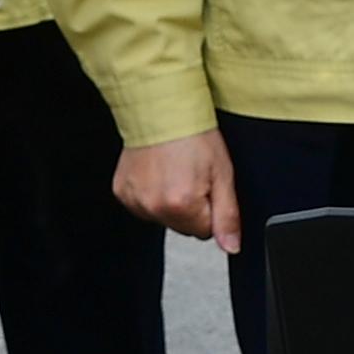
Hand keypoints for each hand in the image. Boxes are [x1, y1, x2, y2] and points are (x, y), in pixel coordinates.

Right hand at [115, 130, 241, 252]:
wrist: (161, 107)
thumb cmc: (193, 134)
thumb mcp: (223, 174)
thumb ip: (227, 216)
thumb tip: (231, 247)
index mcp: (181, 205)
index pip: (204, 232)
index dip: (210, 208)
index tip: (207, 185)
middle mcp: (154, 206)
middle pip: (182, 227)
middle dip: (190, 206)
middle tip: (192, 175)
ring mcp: (135, 200)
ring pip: (162, 217)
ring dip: (170, 201)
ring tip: (174, 171)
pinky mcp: (122, 191)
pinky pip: (143, 205)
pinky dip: (152, 193)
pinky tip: (158, 171)